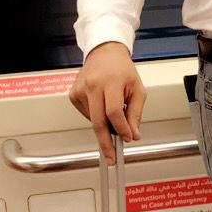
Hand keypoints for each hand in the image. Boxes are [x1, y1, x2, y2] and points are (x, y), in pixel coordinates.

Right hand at [69, 41, 145, 163]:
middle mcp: (93, 86)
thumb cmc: (121, 69)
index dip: (121, 129)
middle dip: (105, 143)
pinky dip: (96, 116)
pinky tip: (101, 104)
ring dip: (105, 125)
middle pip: (98, 122)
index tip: (127, 138)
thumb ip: (135, 113)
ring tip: (112, 110)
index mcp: (111, 82)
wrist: (104, 53)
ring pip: (93, 120)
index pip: (114, 112)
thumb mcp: (137, 89)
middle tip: (111, 158)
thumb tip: (133, 134)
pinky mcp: (73, 95)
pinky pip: (87, 114)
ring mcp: (80, 90)